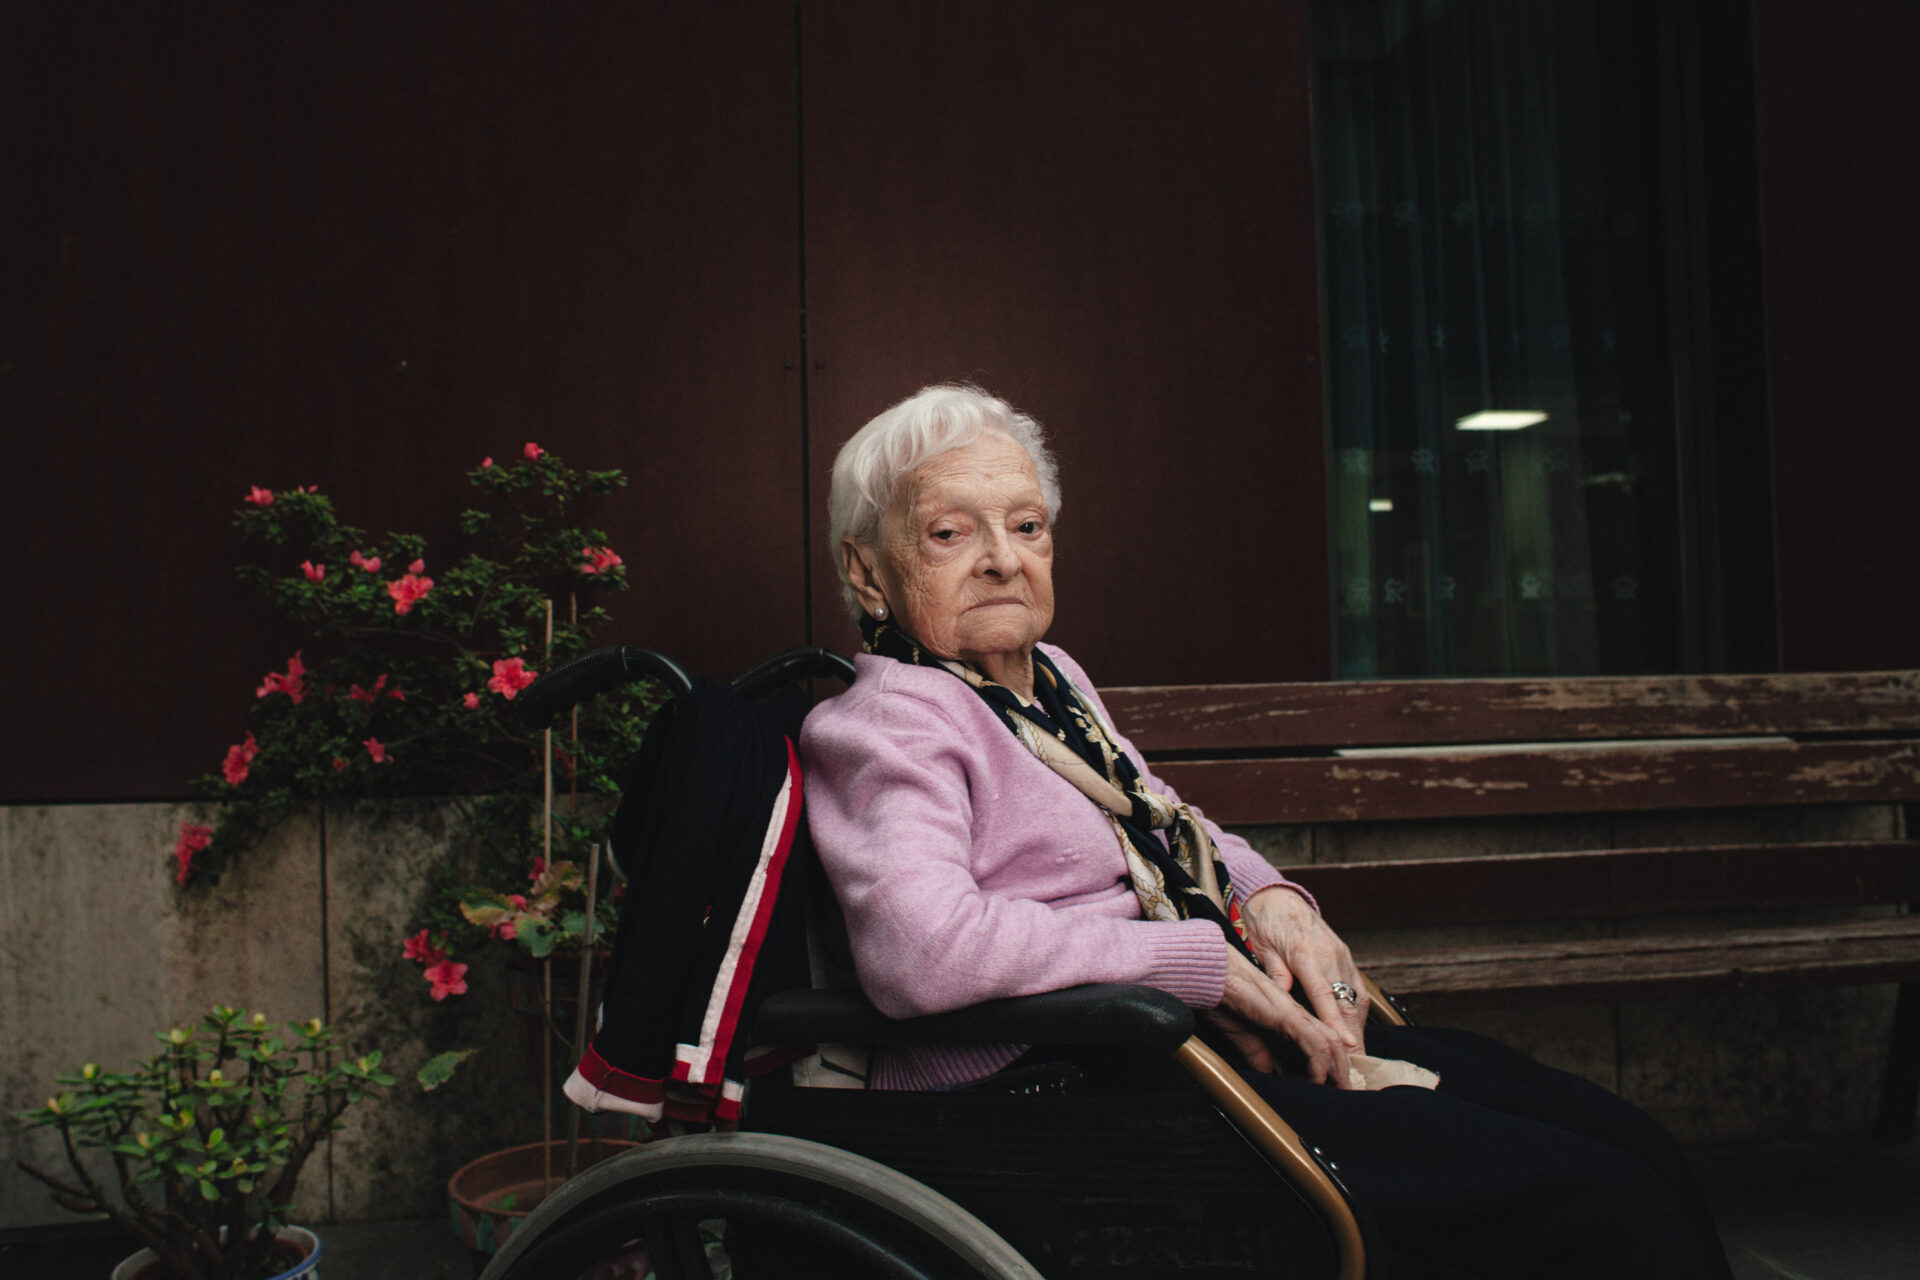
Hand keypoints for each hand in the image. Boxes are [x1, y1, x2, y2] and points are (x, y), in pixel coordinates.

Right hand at [1207, 947, 1352, 1086]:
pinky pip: (1312, 1041)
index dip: (1331, 1060)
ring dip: (1338, 1069)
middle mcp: (1296, 1010)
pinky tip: (1317, 1080)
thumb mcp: (1240, 1029)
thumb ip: (1254, 1047)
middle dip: (1343, 1068)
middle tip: (1348, 1091)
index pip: (1320, 1038)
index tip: (1334, 1083)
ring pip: (1330, 1042)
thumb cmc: (1219, 992)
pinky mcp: (1285, 1014)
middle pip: (1333, 1040)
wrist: (1207, 971)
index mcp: (1287, 1012)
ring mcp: (1293, 1011)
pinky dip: (1319, 1064)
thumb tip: (1265, 1068)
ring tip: (1342, 1090)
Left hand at [1240, 885, 1368, 1054]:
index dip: (1335, 1021)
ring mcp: (1341, 954)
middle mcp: (1329, 954)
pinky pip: (1357, 988)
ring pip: (1356, 997)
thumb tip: (1285, 1000)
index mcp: (1305, 953)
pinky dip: (1358, 1012)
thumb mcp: (1262, 947)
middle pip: (1346, 1001)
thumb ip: (1276, 974)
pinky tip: (1356, 1031)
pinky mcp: (1345, 955)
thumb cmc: (1265, 922)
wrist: (1277, 895)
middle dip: (1354, 1034)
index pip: (1323, 994)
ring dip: (1359, 1027)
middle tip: (1356, 1064)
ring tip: (1359, 1057)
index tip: (1346, 1044)